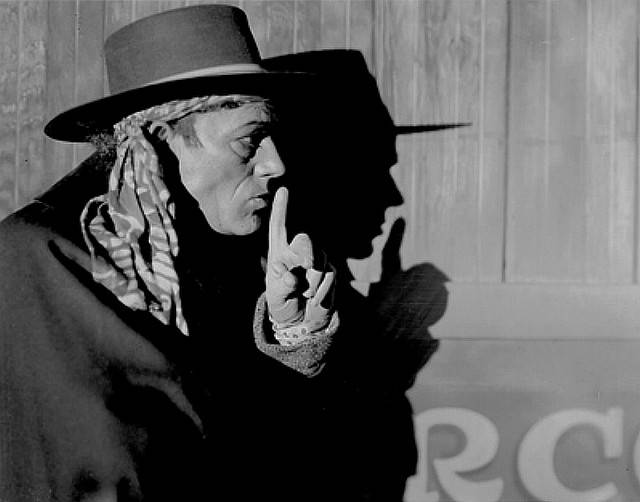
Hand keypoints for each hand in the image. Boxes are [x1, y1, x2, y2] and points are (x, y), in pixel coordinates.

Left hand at [266, 187, 335, 329]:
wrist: (303, 323)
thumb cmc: (283, 305)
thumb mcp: (277, 298)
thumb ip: (282, 286)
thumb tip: (291, 276)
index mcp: (279, 253)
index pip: (279, 227)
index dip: (281, 209)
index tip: (283, 190)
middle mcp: (298, 252)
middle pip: (305, 241)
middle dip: (306, 254)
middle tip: (305, 267)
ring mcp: (316, 261)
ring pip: (320, 262)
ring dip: (311, 283)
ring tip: (304, 296)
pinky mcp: (330, 273)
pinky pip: (328, 277)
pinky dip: (320, 292)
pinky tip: (314, 300)